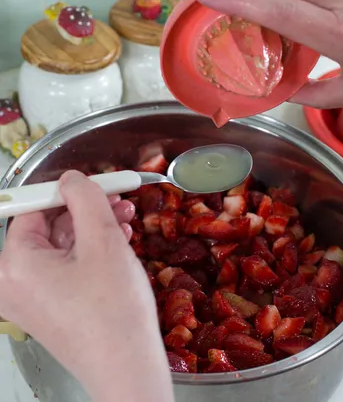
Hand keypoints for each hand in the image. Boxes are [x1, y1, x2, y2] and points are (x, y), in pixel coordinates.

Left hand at [0, 171, 173, 401]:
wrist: (127, 366)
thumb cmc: (113, 308)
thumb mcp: (103, 240)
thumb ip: (86, 199)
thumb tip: (72, 179)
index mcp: (14, 265)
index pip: (33, 210)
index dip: (68, 192)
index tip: (98, 184)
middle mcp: (13, 284)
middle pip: (49, 228)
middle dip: (87, 211)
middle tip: (120, 201)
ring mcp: (30, 301)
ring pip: (62, 248)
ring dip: (95, 230)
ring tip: (128, 222)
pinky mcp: (50, 311)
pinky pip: (66, 270)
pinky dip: (91, 255)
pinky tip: (119, 247)